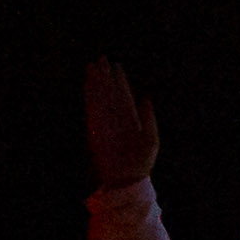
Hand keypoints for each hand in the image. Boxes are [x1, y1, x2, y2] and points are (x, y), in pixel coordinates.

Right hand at [82, 58, 157, 191]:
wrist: (126, 180)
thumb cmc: (141, 164)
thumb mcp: (151, 140)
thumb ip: (149, 118)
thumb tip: (146, 98)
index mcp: (132, 120)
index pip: (124, 96)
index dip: (120, 80)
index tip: (117, 65)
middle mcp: (117, 119)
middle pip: (110, 92)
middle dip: (106, 76)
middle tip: (101, 58)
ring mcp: (105, 122)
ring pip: (100, 97)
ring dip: (96, 81)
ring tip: (92, 65)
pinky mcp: (95, 127)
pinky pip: (92, 107)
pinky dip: (90, 95)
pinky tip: (88, 83)